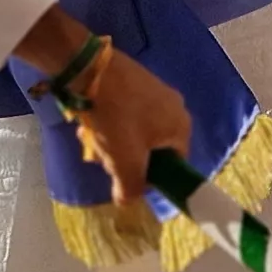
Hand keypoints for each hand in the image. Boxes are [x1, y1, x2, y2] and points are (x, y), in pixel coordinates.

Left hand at [65, 41, 191, 208]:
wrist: (90, 70)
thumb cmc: (116, 118)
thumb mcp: (124, 162)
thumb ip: (130, 189)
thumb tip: (128, 201)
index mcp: (181, 126)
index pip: (175, 165)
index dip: (151, 178)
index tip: (126, 178)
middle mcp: (174, 107)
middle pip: (152, 149)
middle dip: (126, 159)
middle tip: (104, 159)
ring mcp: (155, 92)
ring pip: (136, 132)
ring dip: (113, 143)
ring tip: (91, 141)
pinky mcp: (136, 82)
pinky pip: (127, 113)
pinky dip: (110, 123)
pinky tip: (90, 124)